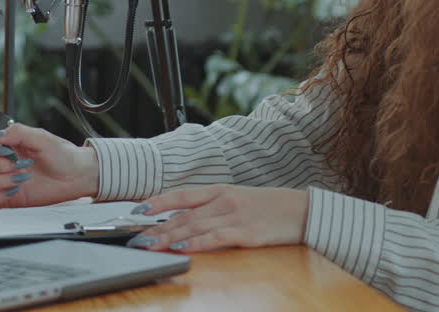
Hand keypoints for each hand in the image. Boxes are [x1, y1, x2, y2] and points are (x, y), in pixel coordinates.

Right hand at [0, 123, 97, 208]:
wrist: (76, 175)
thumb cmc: (61, 154)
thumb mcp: (41, 137)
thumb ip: (18, 132)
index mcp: (5, 144)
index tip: (2, 148)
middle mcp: (1, 162)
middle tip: (17, 163)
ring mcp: (4, 181)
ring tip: (22, 177)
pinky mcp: (10, 199)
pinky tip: (15, 191)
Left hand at [123, 185, 308, 252]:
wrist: (304, 210)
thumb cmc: (271, 207)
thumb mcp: (239, 200)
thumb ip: (213, 207)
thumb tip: (185, 219)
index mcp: (220, 190)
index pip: (181, 194)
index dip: (158, 202)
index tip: (137, 210)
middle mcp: (223, 200)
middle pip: (183, 214)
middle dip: (156, 226)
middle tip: (135, 236)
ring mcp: (234, 216)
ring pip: (193, 226)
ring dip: (168, 236)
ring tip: (149, 244)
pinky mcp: (246, 233)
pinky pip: (215, 238)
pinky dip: (195, 243)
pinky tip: (181, 247)